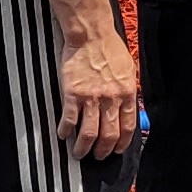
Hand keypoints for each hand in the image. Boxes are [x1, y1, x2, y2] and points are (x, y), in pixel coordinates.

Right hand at [54, 16, 138, 155]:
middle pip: (109, 135)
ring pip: (89, 133)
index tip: (116, 151)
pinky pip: (69, 119)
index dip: (122, 143)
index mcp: (127, 93)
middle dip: (103, 151)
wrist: (90, 34)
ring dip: (83, 148)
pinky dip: (65, 131)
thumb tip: (128, 108)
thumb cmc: (109, 48)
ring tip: (79, 153)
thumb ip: (127, 91)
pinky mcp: (72, 93)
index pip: (127, 127)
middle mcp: (111, 99)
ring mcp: (91, 98)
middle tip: (97, 157)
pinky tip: (63, 134)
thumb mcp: (128, 70)